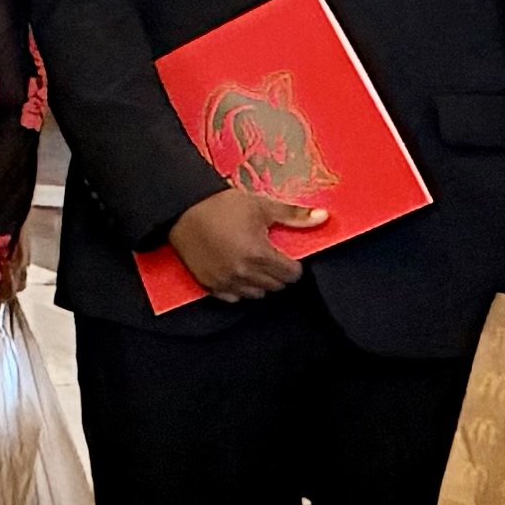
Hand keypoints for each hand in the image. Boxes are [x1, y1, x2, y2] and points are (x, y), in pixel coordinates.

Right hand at [161, 183, 309, 302]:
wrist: (180, 209)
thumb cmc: (221, 206)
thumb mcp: (260, 206)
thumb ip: (293, 215)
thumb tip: (324, 217)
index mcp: (259, 254)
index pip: (292, 274)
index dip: (292, 264)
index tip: (284, 255)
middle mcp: (243, 272)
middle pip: (276, 285)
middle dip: (277, 273)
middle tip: (268, 257)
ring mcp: (225, 281)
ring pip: (256, 294)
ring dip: (259, 282)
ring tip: (252, 264)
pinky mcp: (209, 285)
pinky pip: (234, 298)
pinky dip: (238, 289)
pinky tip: (236, 273)